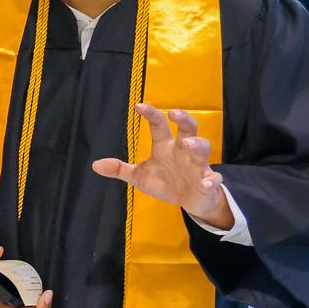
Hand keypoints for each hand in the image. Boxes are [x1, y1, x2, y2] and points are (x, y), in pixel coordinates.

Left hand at [91, 104, 232, 227]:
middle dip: (183, 119)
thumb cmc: (165, 182)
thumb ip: (120, 169)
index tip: (139, 106)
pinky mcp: (208, 182)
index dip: (151, 115)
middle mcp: (183, 151)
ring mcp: (198, 166)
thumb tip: (95, 164)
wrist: (190, 201)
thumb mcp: (140, 176)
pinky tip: (204, 183)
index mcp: (166, 147)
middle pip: (188, 129)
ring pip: (203, 149)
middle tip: (173, 113)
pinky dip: (210, 181)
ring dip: (197, 145)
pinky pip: (213, 179)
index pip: (159, 126)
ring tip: (188, 144)